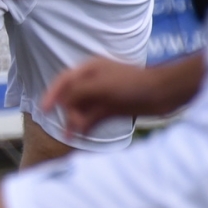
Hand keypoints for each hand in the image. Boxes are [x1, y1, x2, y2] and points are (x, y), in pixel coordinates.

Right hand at [40, 56, 196, 136]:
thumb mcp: (101, 84)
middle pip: (71, 98)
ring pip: (80, 111)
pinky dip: (85, 128)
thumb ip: (78, 92)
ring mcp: (102, 97)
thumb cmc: (133, 84)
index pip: (64, 81)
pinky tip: (81, 136)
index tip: (43, 109)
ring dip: (75, 122)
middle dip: (68, 113)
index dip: (51, 94)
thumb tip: (62, 103)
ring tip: (72, 136)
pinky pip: (92, 120)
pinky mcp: (111, 110)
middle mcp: (93, 83)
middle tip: (71, 126)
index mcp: (89, 70)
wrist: (164, 93)